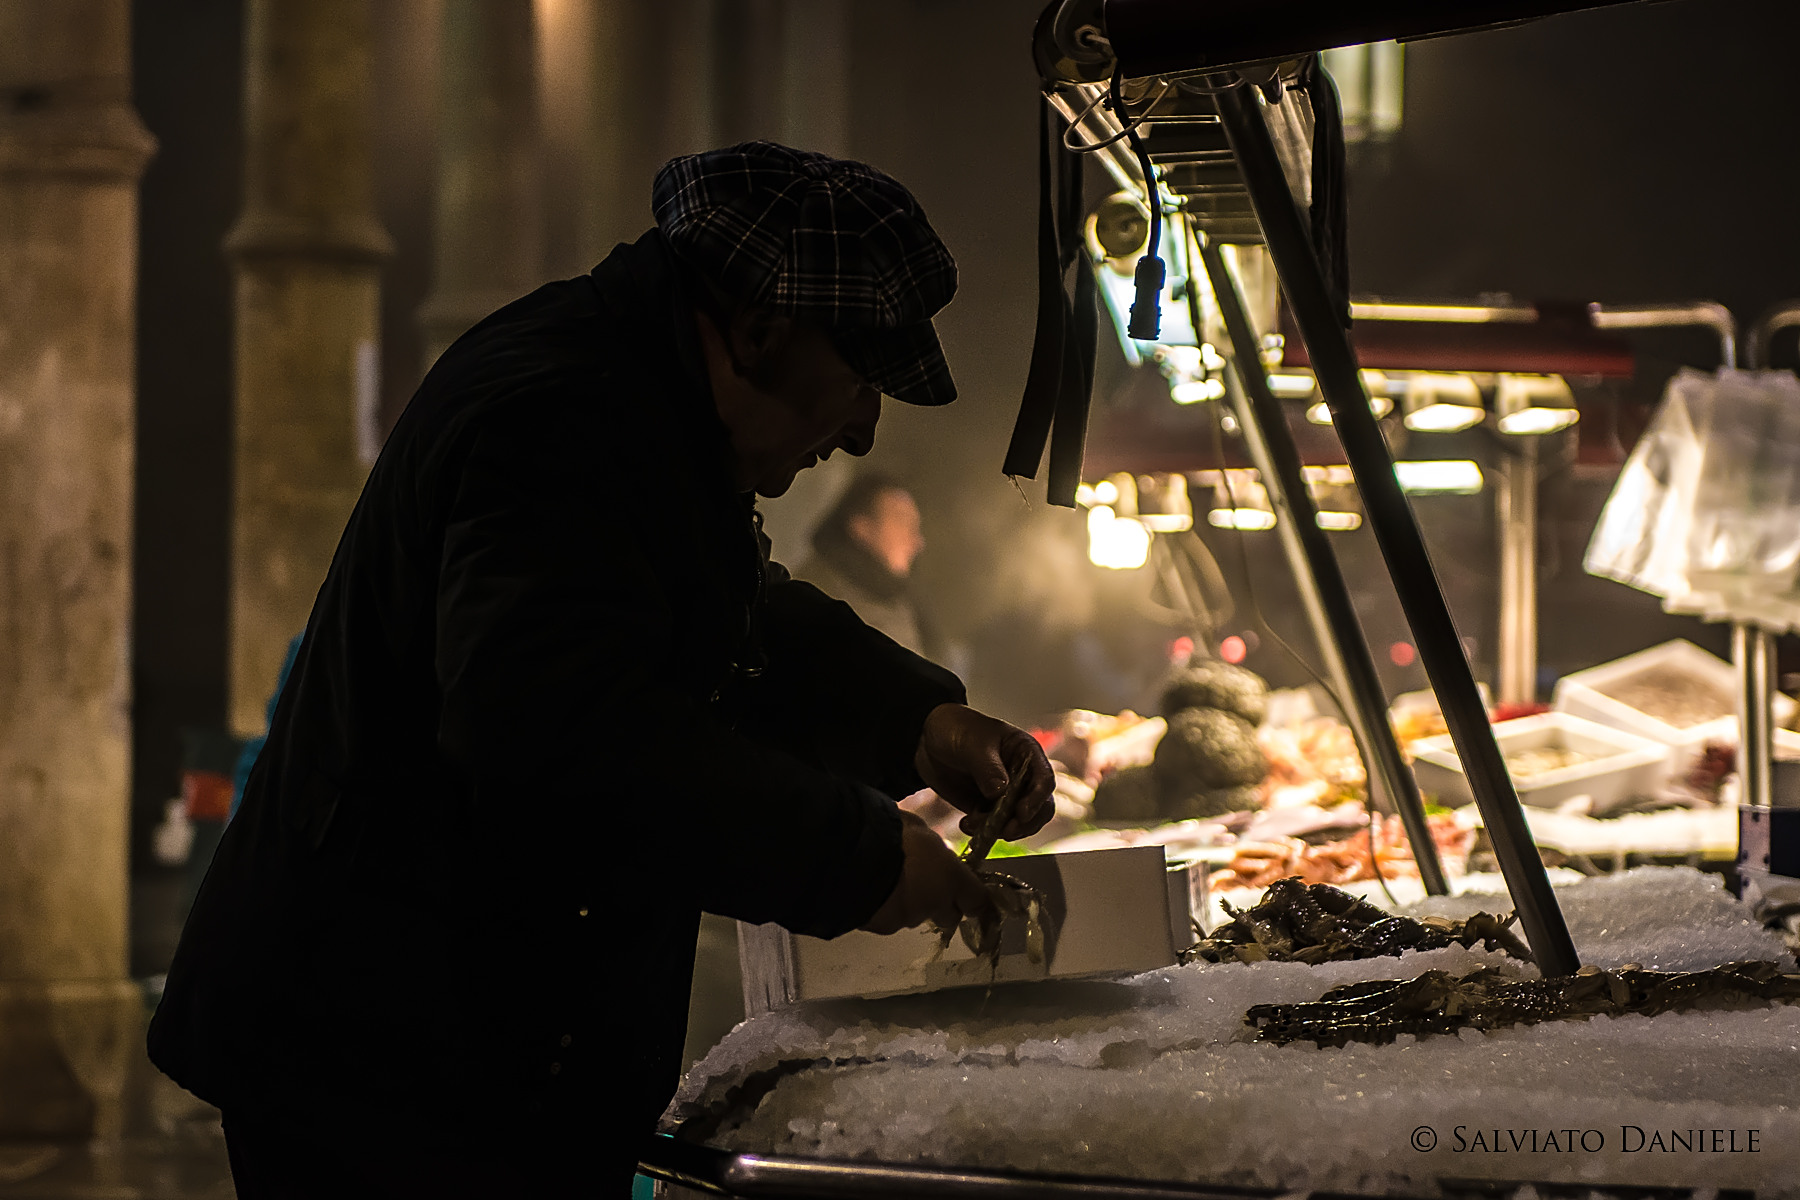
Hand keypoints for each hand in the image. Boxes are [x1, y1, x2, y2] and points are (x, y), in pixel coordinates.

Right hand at [861, 810, 993, 933]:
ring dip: (911, 904)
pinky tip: (873, 893)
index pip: (978, 901)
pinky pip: (890, 920)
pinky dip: (885, 909)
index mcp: (952, 877)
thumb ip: (930, 844)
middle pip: (949, 916)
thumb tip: (931, 847)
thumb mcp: (917, 827)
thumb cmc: (890, 832)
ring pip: (917, 917)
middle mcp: (935, 903)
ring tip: (891, 883)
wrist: (852, 856)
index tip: (973, 898)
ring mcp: (908, 918)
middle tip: (925, 884)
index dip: (975, 900)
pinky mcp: (882, 927)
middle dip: (941, 905)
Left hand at [913, 703, 1055, 842]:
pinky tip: (966, 825)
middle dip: (1024, 823)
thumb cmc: (956, 728)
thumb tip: (1000, 793)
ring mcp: (1005, 794)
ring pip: (1017, 822)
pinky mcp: (987, 807)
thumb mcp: (974, 744)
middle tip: (1005, 831)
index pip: (1044, 780)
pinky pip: (993, 827)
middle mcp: (1021, 776)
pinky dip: (983, 831)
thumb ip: (988, 768)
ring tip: (975, 825)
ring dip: (1000, 829)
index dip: (1037, 799)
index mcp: (1026, 754)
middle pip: (1038, 808)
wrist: (925, 738)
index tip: (1021, 812)